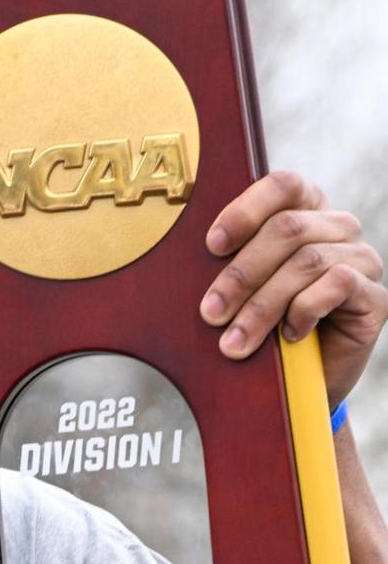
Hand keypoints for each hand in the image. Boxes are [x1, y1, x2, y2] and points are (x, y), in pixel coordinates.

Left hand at [199, 171, 387, 406]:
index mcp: (303, 209)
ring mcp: (361, 258)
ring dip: (262, 305)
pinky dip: (303, 310)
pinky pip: (338, 285)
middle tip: (211, 312)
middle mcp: (337, 226)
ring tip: (235, 340)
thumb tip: (194, 255)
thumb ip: (228, 260)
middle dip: (241, 274)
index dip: (245, 211)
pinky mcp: (375, 295)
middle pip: (287, 229)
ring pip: (306, 262)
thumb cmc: (262, 320)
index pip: (282, 186)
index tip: (212, 246)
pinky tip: (287, 333)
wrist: (299, 377)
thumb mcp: (241, 285)